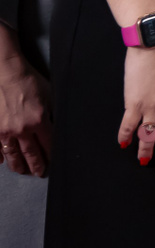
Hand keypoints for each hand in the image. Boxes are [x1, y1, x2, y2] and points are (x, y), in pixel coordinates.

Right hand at [0, 28, 52, 176]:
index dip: (52, 156)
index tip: (54, 163)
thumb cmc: (29, 82)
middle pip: (31, 154)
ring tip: (23, 171)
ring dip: (19, 165)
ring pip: (13, 155)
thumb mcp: (50, 96)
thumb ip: (52, 114)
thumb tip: (56, 127)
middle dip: (37, 166)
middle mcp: (22, 130)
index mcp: (40, 121)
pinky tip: (2, 161)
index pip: (49, 145)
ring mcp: (5, 131)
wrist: (6, 74)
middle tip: (40, 173)